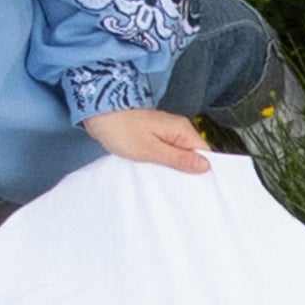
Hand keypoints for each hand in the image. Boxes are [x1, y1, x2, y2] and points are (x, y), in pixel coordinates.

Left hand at [83, 105, 213, 175]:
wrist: (98, 113)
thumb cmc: (121, 130)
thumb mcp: (150, 150)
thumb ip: (179, 158)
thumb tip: (205, 165)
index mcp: (182, 130)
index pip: (206, 153)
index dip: (206, 171)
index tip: (202, 188)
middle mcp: (178, 128)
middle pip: (194, 155)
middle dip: (190, 172)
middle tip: (184, 191)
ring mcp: (167, 131)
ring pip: (181, 155)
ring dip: (176, 168)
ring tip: (171, 184)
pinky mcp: (156, 135)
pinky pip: (168, 152)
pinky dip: (165, 163)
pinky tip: (159, 173)